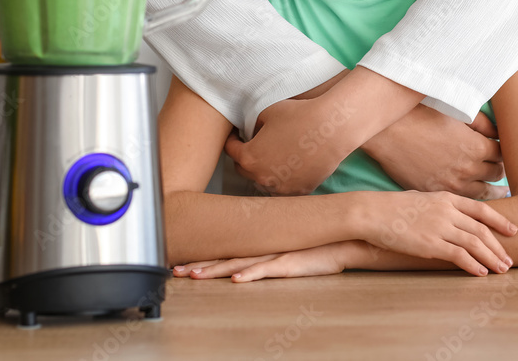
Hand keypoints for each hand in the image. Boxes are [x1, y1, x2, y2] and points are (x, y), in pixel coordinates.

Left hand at [172, 242, 355, 281]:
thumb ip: (268, 253)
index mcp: (259, 246)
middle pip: (224, 258)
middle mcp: (262, 249)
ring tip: (194, 275)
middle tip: (176, 270)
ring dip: (216, 270)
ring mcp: (274, 255)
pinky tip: (236, 280)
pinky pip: (267, 270)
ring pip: (239, 264)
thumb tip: (249, 261)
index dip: (202, 258)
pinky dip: (250, 275)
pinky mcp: (289, 263)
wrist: (341, 238)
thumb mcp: (286, 248)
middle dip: (199, 265)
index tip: (181, 263)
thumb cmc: (315, 246)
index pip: (225, 252)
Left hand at [224, 96, 357, 194]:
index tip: (237, 135)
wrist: (332, 129)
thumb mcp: (266, 112)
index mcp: (250, 158)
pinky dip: (284, 177)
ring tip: (273, 156)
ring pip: (264, 181)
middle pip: (245, 170)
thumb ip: (252, 124)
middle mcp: (262, 178)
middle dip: (246, 157)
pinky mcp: (300, 190)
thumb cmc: (299, 115)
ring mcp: (282, 187)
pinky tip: (291, 163)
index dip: (232, 140)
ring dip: (264, 171)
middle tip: (254, 145)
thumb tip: (251, 131)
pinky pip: (285, 186)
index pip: (231, 151)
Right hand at [360, 190, 515, 275]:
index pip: (481, 210)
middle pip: (482, 229)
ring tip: (501, 269)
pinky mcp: (430, 243)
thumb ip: (439, 206)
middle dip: (498, 246)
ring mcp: (439, 227)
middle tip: (509, 259)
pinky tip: (480, 273)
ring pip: (475, 243)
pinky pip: (459, 255)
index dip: (500, 220)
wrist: (372, 212)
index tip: (513, 230)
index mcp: (446, 198)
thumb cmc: (391, 207)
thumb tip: (450, 217)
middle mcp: (447, 211)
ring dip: (491, 257)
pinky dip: (473, 265)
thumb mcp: (421, 199)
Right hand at [363, 106, 507, 199]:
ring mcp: (451, 184)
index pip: (501, 157)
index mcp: (475, 147)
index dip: (503, 156)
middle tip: (503, 178)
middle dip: (499, 176)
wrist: (387, 134)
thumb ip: (481, 124)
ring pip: (482, 197)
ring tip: (499, 201)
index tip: (503, 157)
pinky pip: (460, 202)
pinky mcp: (434, 194)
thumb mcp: (454, 114)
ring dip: (492, 197)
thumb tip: (497, 134)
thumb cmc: (419, 117)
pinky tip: (472, 202)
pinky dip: (469, 204)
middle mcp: (467, 169)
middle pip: (495, 177)